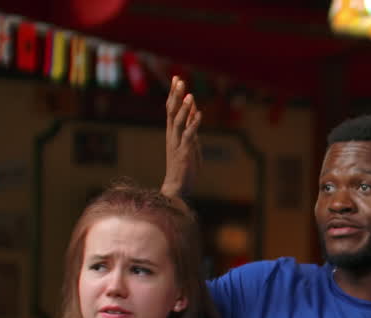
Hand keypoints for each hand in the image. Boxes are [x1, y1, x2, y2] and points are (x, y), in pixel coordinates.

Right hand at [162, 76, 201, 197]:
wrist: (178, 186)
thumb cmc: (184, 165)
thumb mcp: (190, 142)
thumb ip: (191, 127)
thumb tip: (194, 111)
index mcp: (172, 132)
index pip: (171, 109)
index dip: (173, 94)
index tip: (176, 78)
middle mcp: (172, 135)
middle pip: (172, 111)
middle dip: (175, 95)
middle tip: (179, 79)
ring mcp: (177, 144)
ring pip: (178, 122)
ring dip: (184, 108)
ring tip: (190, 95)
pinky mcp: (184, 152)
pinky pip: (189, 136)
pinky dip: (194, 124)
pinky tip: (199, 114)